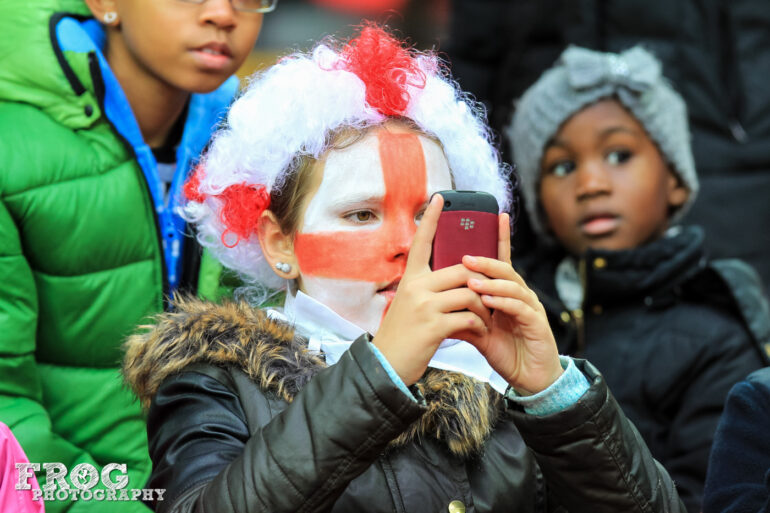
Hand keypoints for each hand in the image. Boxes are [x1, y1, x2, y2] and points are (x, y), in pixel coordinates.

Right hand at [372, 195, 491, 385]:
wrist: (386, 367)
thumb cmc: (403, 336)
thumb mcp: (409, 305)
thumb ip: (428, 289)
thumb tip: (458, 278)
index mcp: (410, 279)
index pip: (421, 241)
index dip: (431, 219)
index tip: (440, 197)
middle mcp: (416, 287)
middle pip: (462, 270)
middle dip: (483, 283)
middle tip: (491, 296)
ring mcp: (424, 305)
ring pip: (470, 293)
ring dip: (484, 308)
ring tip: (486, 320)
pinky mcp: (434, 326)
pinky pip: (469, 317)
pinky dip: (480, 326)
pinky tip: (479, 333)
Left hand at [463, 214, 563, 394]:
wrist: (530, 379)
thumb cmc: (506, 352)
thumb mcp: (479, 332)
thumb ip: (464, 315)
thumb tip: (440, 303)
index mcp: (506, 294)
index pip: (501, 261)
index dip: (499, 238)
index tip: (495, 215)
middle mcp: (520, 296)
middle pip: (505, 269)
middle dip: (486, 260)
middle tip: (464, 256)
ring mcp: (531, 308)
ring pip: (513, 285)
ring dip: (492, 281)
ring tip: (472, 280)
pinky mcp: (537, 324)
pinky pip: (520, 308)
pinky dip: (504, 302)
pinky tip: (489, 300)